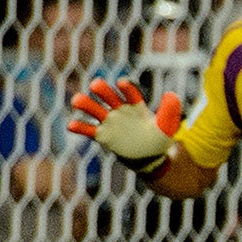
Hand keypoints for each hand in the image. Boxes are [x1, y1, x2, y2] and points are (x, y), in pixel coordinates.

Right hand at [67, 79, 181, 174]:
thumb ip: (170, 111)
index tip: (121, 83)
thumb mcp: (168, 127)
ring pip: (95, 110)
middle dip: (103, 91)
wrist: (149, 158)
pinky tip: (71, 125)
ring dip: (86, 104)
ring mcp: (110, 122)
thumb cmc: (158, 139)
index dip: (126, 88)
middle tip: (96, 84)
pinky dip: (80, 127)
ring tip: (76, 100)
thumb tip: (171, 95)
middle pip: (109, 97)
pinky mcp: (103, 136)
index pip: (130, 93)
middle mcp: (121, 110)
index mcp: (136, 106)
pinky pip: (89, 130)